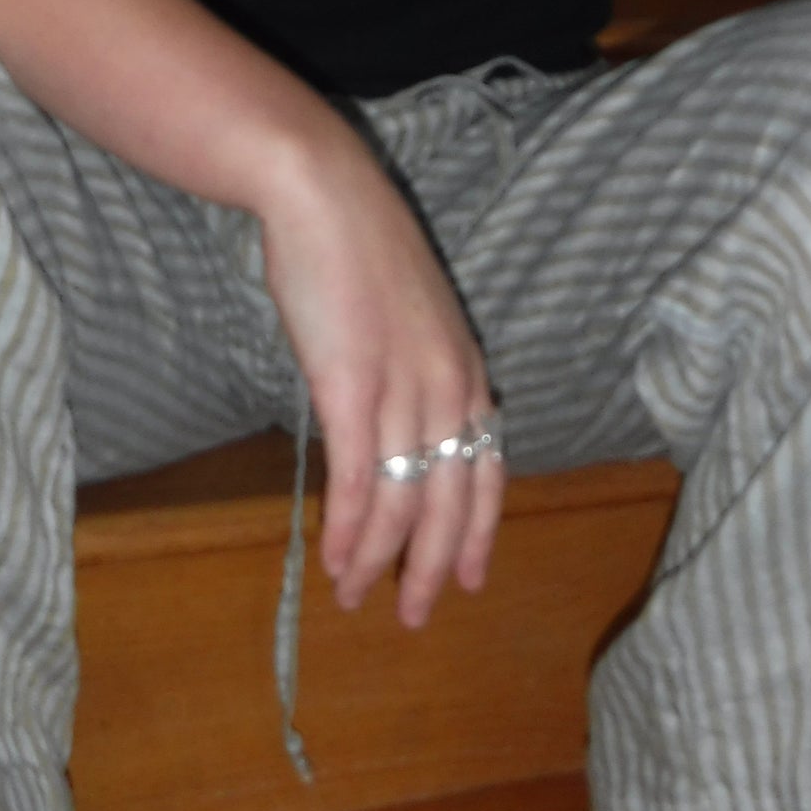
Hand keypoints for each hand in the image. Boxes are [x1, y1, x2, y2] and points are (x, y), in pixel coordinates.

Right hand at [256, 130, 504, 626]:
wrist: (322, 194)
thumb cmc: (355, 249)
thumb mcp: (405, 317)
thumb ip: (410, 372)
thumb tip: (388, 422)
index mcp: (466, 369)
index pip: (488, 470)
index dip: (478, 531)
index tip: (468, 578)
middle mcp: (448, 387)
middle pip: (452, 501)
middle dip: (432, 566)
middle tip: (414, 616)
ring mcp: (404, 389)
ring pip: (403, 500)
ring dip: (378, 559)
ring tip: (355, 598)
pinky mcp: (353, 388)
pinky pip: (358, 479)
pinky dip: (348, 529)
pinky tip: (335, 561)